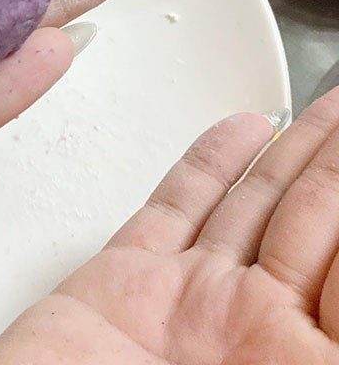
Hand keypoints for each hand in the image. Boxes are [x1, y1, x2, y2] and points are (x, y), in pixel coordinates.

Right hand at [0, 89, 338, 364]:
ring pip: (257, 206)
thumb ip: (319, 348)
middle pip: (319, 225)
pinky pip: (177, 206)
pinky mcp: (128, 280)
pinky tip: (244, 130)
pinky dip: (209, 162)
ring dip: (295, 153)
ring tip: (324, 108)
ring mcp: (194, 303)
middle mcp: (258, 337)